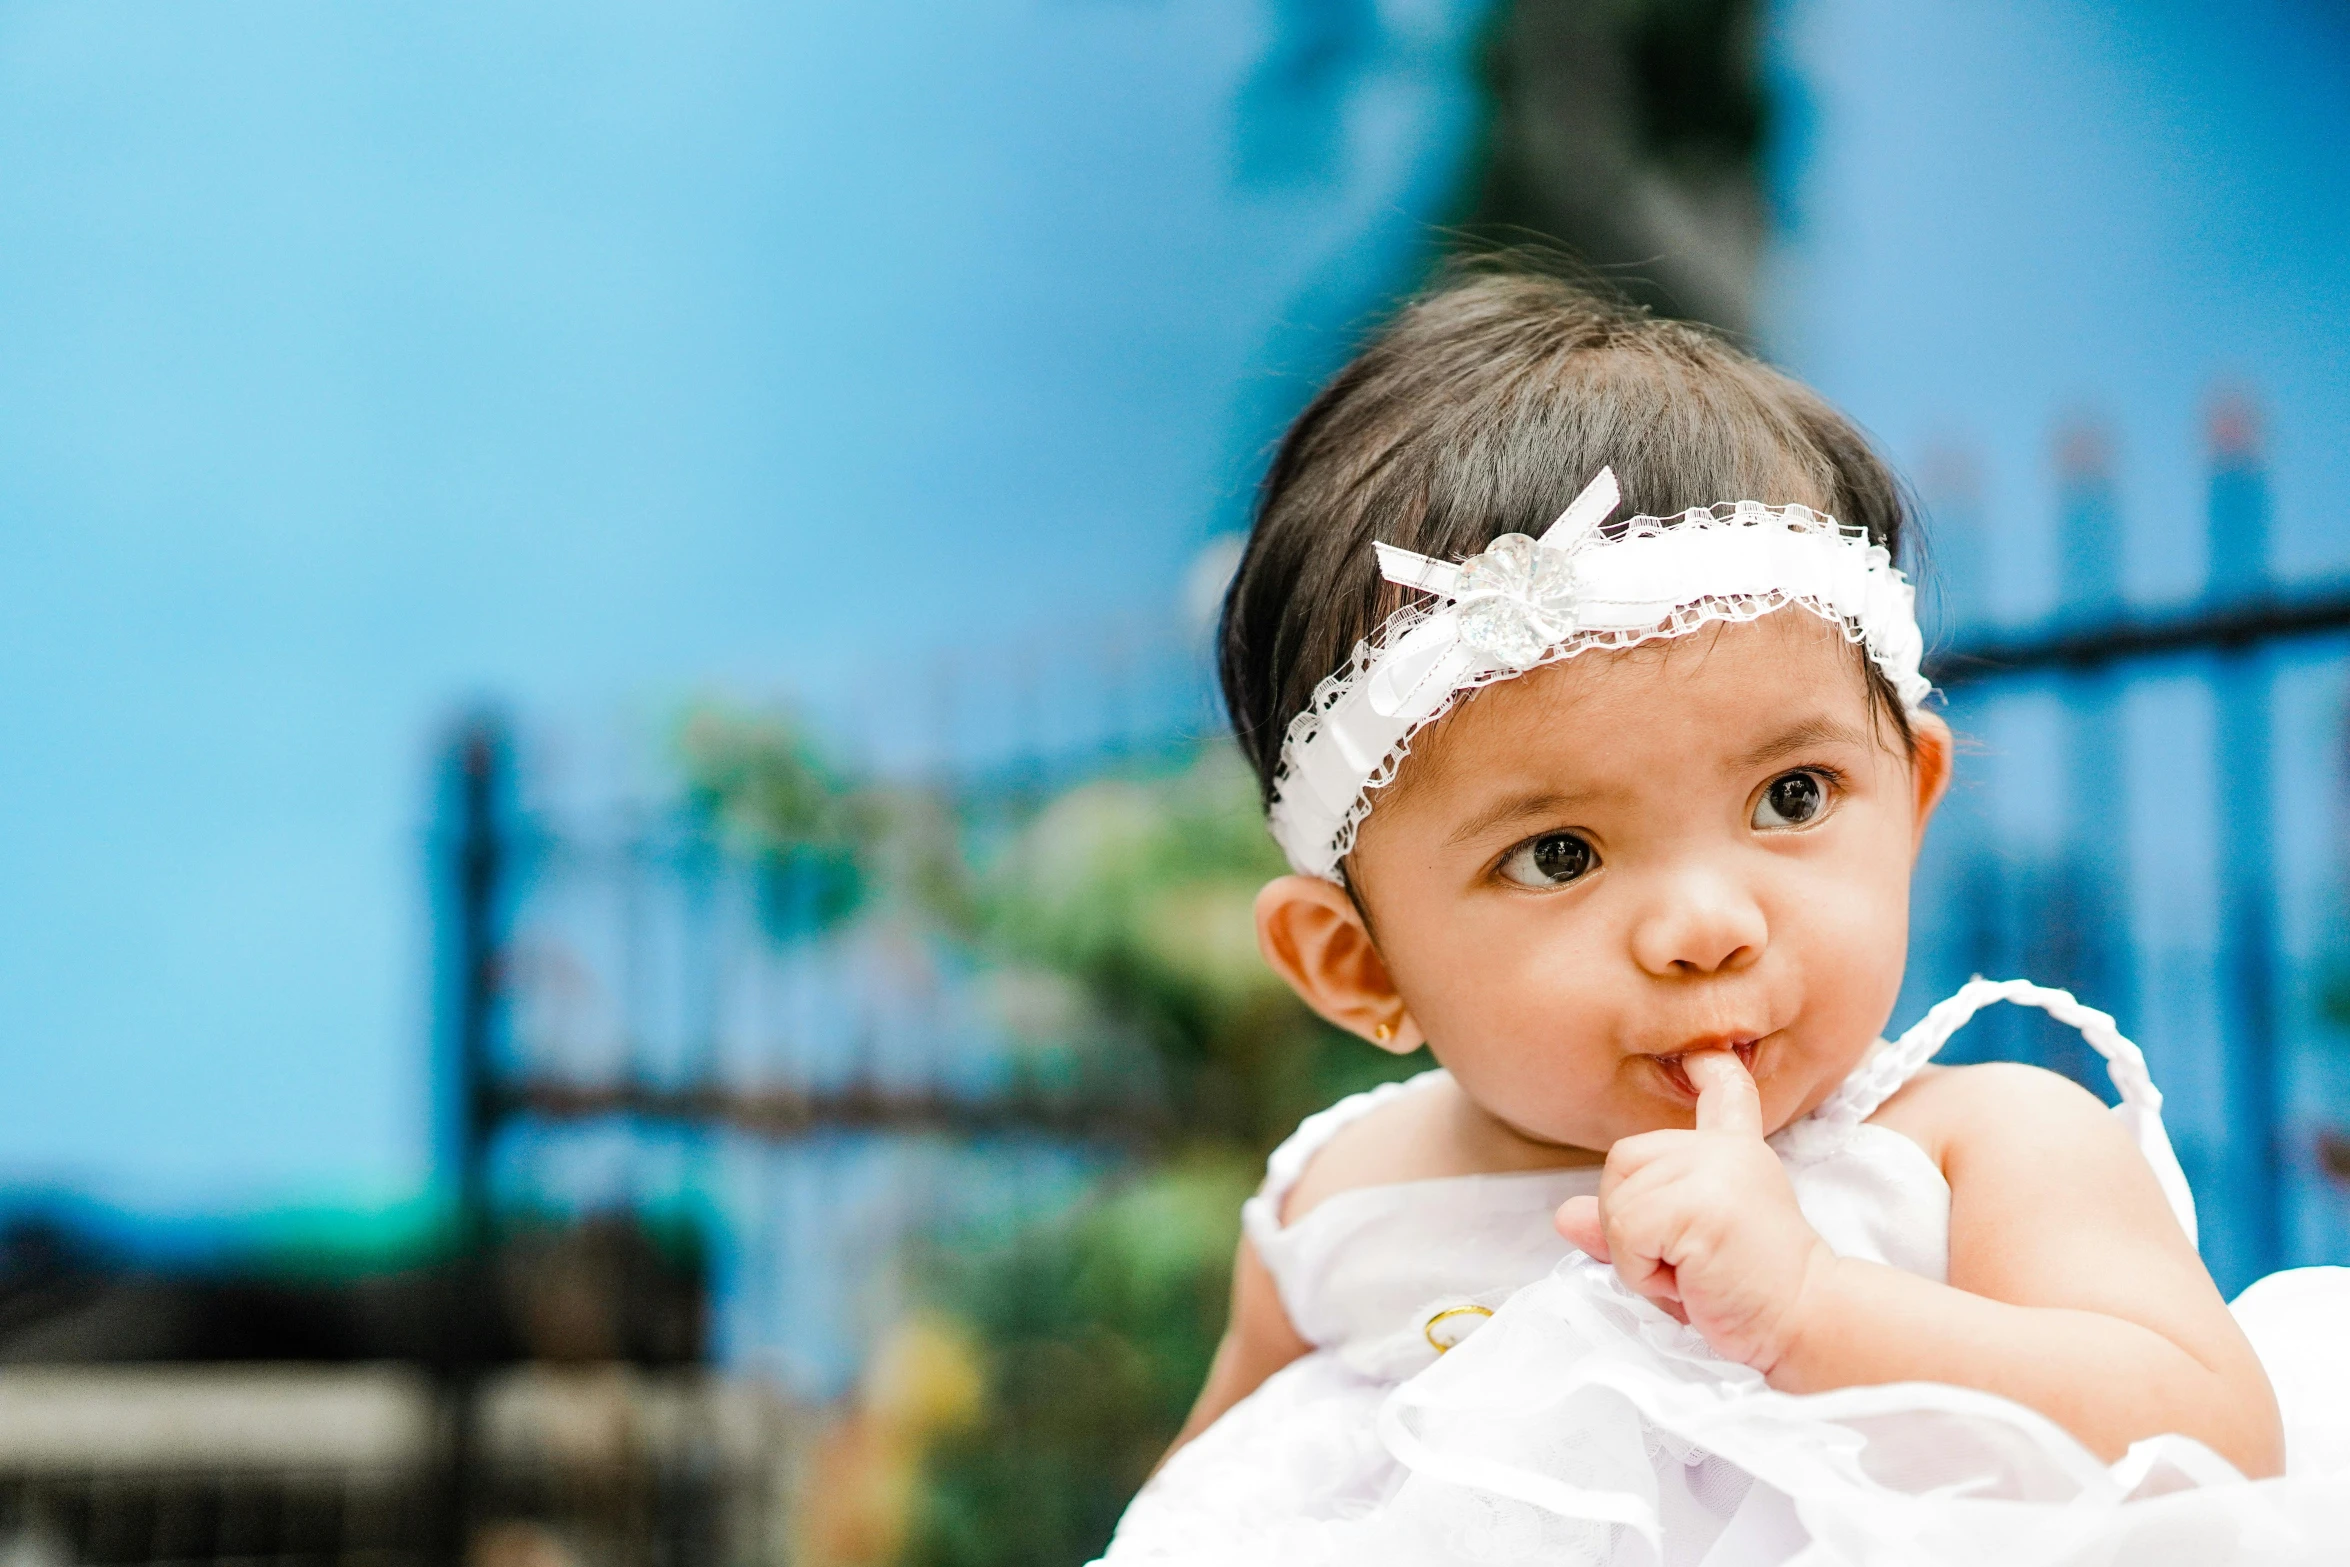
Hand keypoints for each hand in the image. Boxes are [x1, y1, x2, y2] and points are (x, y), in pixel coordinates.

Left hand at [1555, 1051, 1834, 1374]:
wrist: (1806, 1322)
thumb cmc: (1748, 1293)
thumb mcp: (1680, 1250)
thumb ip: (1629, 1223)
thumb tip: (1564, 1216)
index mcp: (1733, 1151)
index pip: (1724, 1092)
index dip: (1709, 1071)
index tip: (1702, 1057)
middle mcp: (1723, 1148)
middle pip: (1622, 1163)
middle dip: (1629, 1223)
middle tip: (1686, 1260)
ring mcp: (1713, 1169)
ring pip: (1616, 1204)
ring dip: (1637, 1256)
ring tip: (1693, 1273)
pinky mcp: (1701, 1204)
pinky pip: (1626, 1233)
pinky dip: (1642, 1272)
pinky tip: (1690, 1282)